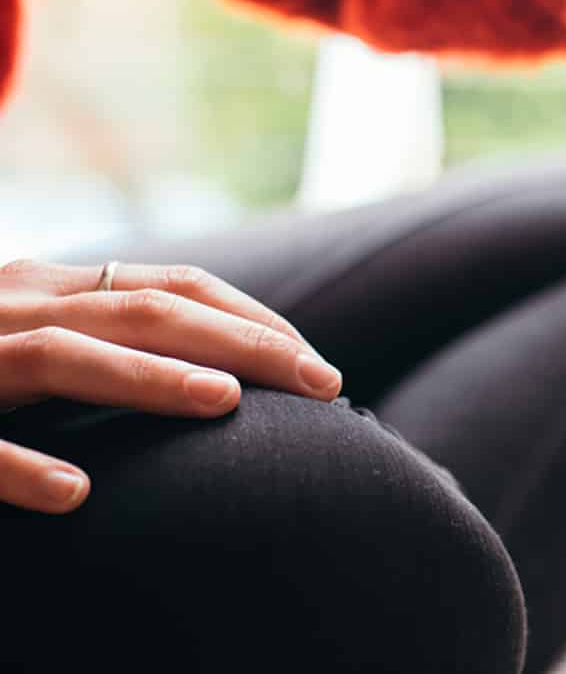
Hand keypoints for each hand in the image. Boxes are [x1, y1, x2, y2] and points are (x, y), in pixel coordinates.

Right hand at [0, 259, 340, 513]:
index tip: (316, 364)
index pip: (171, 289)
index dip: (251, 320)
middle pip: (141, 313)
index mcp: (50, 291)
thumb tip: (224, 381)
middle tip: (319, 383)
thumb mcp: (34, 342)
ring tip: (224, 401)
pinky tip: (76, 493)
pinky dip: (22, 466)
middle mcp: (13, 308)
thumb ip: (108, 346)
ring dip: (147, 377)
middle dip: (238, 343)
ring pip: (61, 355)